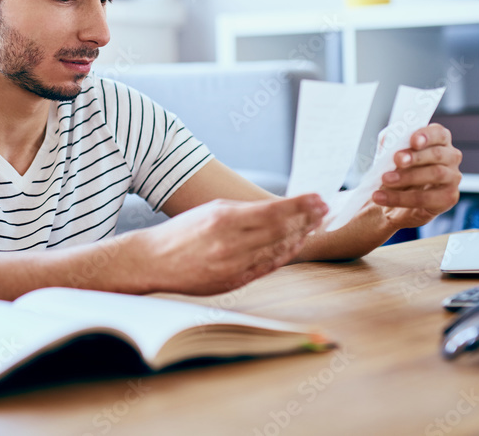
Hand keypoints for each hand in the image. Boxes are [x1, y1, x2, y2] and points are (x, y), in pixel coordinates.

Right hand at [136, 194, 327, 294]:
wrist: (155, 262)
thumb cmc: (183, 231)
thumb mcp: (212, 209)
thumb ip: (246, 210)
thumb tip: (281, 209)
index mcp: (224, 219)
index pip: (274, 211)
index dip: (300, 205)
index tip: (317, 197)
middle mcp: (231, 244)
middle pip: (282, 230)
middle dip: (307, 218)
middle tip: (324, 209)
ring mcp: (234, 265)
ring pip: (278, 249)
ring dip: (301, 235)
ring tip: (316, 224)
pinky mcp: (234, 282)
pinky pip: (268, 266)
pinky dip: (285, 253)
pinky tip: (297, 243)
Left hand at [372, 123, 461, 229]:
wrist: (395, 198)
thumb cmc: (398, 169)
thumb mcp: (390, 154)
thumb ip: (391, 144)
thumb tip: (388, 140)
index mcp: (439, 140)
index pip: (438, 133)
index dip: (426, 135)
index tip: (413, 141)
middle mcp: (451, 157)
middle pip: (437, 154)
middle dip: (415, 157)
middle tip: (396, 160)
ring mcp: (453, 177)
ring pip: (435, 174)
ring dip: (407, 177)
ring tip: (385, 179)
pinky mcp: (448, 198)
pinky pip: (425, 199)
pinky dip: (401, 198)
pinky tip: (383, 197)